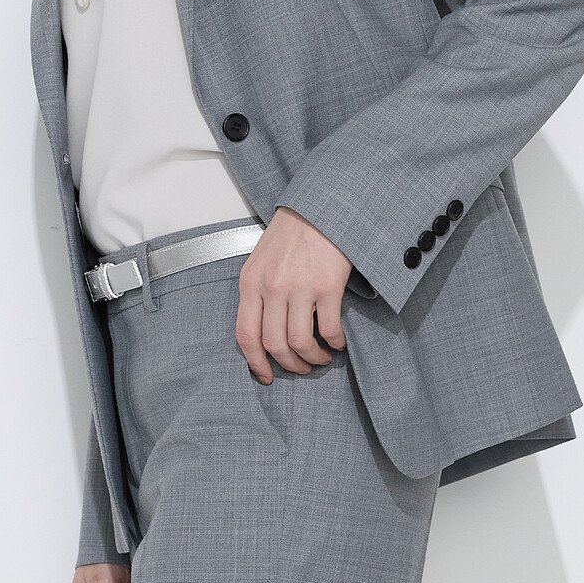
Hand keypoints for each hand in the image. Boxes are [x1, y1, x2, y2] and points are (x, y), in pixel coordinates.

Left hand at [236, 205, 351, 381]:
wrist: (322, 206)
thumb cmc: (293, 233)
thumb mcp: (261, 260)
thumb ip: (258, 292)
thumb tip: (264, 330)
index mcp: (250, 282)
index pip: (245, 335)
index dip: (255, 363)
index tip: (266, 376)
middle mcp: (272, 287)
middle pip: (274, 344)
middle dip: (289, 365)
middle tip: (301, 367)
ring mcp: (300, 287)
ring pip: (300, 342)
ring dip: (312, 358)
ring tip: (321, 357)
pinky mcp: (327, 286)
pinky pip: (329, 329)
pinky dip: (334, 343)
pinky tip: (337, 342)